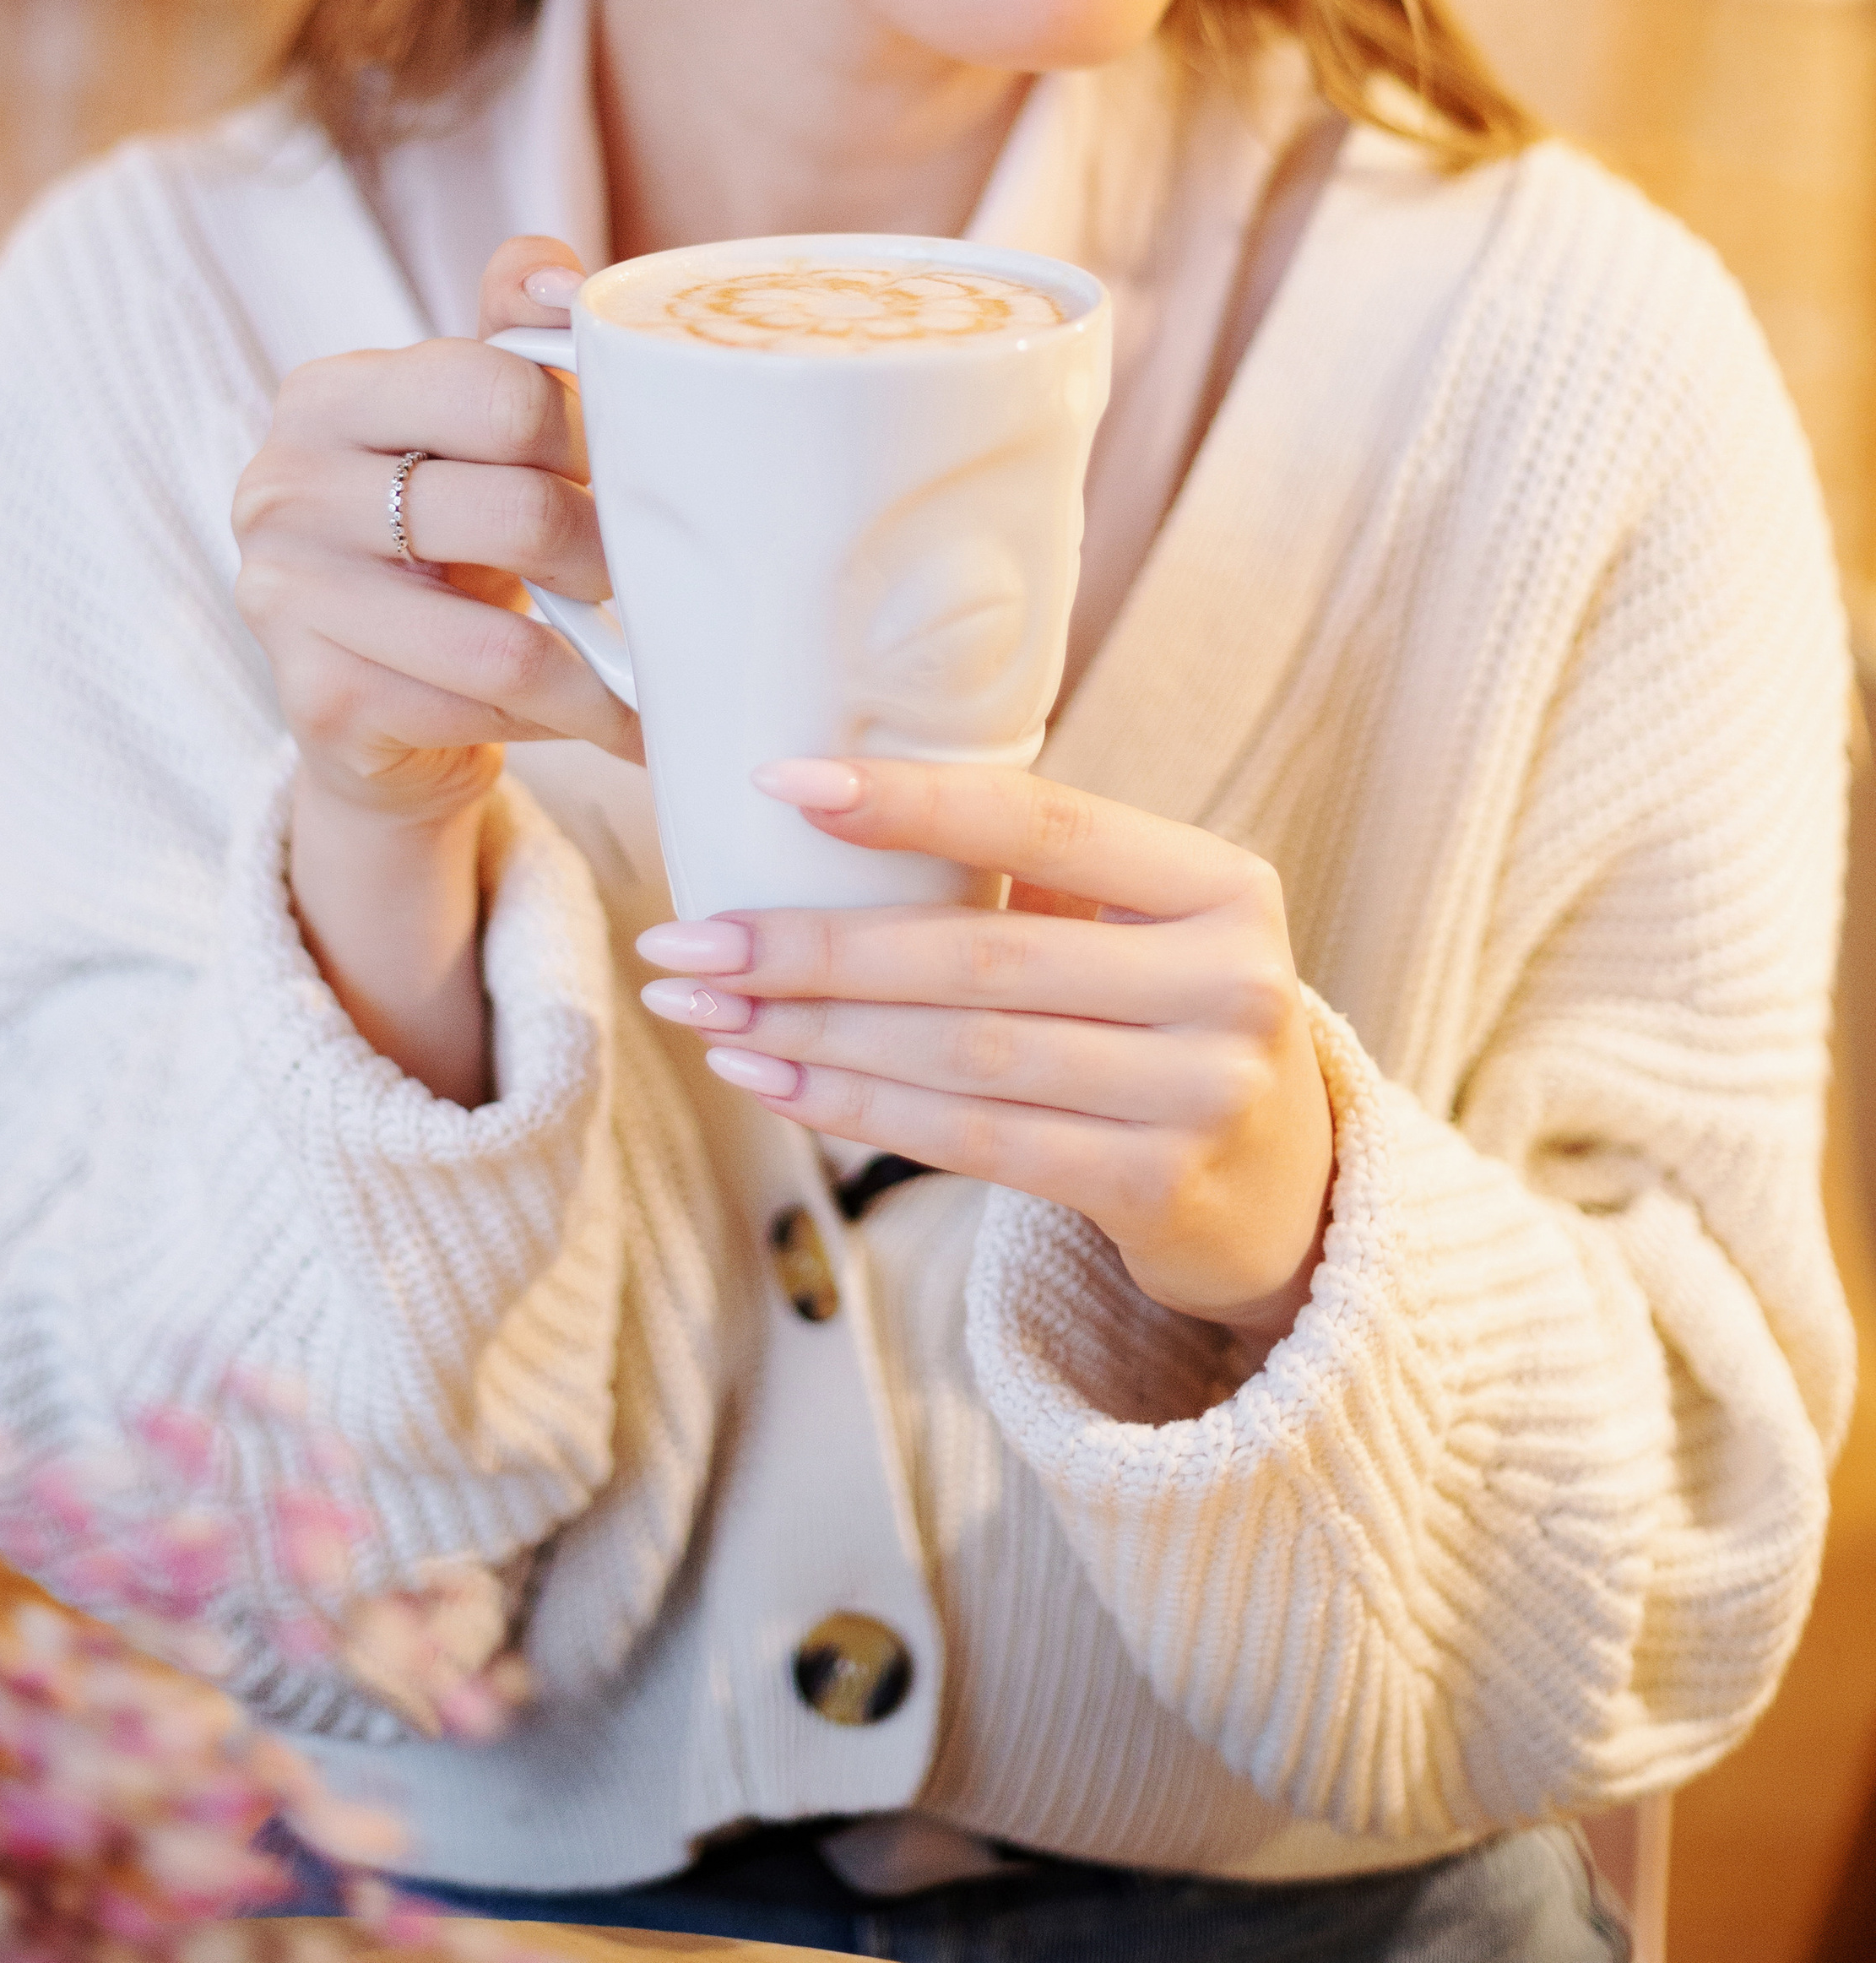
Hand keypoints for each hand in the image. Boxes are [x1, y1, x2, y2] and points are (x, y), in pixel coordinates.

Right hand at [231, 233, 642, 837]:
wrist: (373, 701)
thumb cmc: (444, 539)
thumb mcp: (472, 430)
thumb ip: (516, 338)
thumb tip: (563, 278)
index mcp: (328, 395)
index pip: (501, 392)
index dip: (594, 436)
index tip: (635, 471)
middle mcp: (283, 488)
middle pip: (519, 515)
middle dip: (611, 558)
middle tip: (655, 579)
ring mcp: (287, 600)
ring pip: (507, 640)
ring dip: (606, 670)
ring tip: (657, 671)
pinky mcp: (319, 701)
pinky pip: (484, 711)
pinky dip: (563, 720)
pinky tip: (601, 718)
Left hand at [635, 759, 1333, 1341]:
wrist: (1288, 1190)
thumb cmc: (1167, 1018)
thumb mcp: (1145, 924)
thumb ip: (1036, 874)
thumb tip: (824, 808)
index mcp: (1219, 882)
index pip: (1041, 819)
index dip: (907, 801)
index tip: (776, 784)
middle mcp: (1225, 983)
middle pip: (977, 956)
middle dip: (810, 947)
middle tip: (686, 939)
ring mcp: (1198, 1094)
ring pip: (959, 1057)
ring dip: (809, 1032)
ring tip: (700, 1009)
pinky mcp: (1155, 1188)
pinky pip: (970, 1140)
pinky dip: (853, 1107)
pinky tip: (769, 1077)